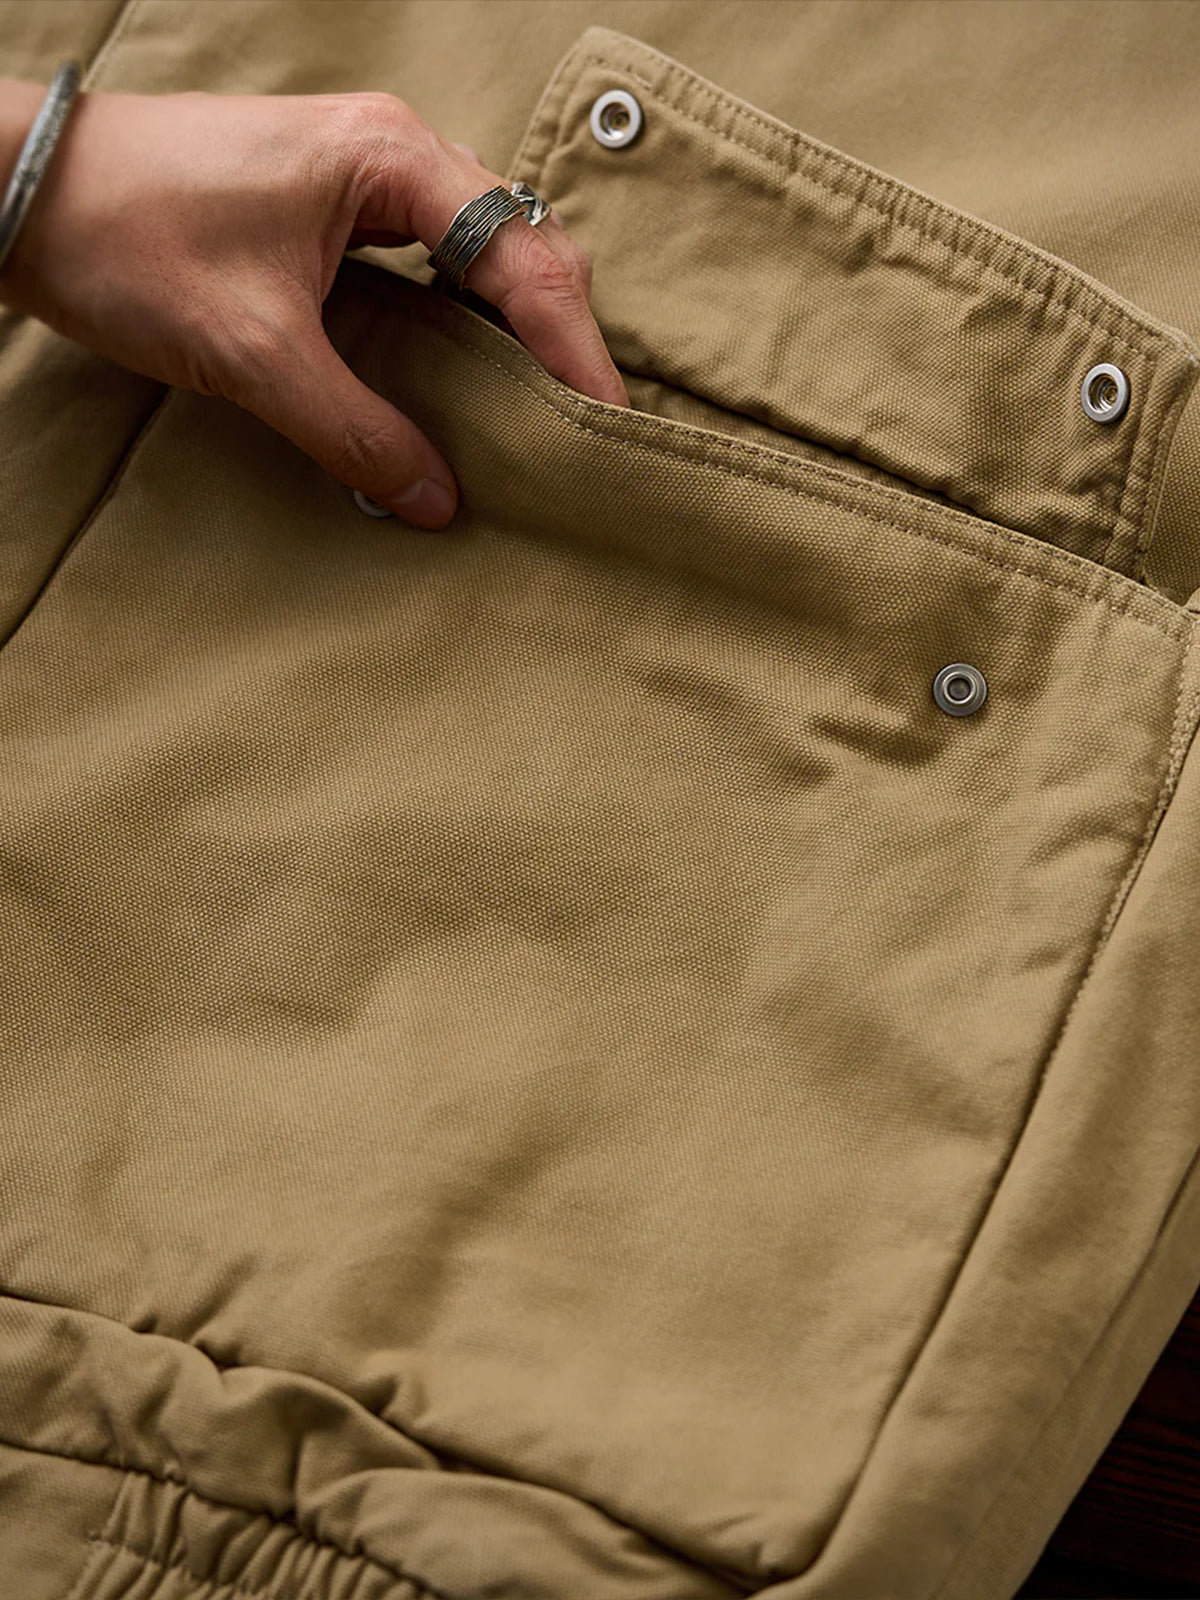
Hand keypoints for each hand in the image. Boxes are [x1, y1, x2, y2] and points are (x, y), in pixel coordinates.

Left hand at [0, 81, 628, 527]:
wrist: (25, 192)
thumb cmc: (127, 237)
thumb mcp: (252, 352)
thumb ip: (353, 430)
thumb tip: (433, 500)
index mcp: (392, 160)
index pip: (524, 259)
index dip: (573, 349)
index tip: (605, 425)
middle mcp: (395, 153)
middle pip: (523, 245)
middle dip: (564, 335)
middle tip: (587, 427)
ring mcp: (368, 176)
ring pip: (486, 253)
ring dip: (521, 330)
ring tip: (544, 412)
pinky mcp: (338, 208)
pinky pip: (438, 264)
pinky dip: (470, 321)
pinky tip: (473, 378)